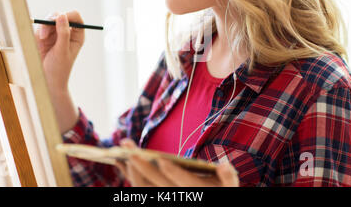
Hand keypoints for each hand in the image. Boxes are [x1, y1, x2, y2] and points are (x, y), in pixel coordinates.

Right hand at [34, 11, 84, 92]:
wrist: (46, 80)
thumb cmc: (58, 68)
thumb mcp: (62, 51)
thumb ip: (63, 33)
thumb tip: (62, 15)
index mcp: (77, 35)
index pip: (76, 17)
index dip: (68, 16)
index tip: (60, 20)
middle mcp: (67, 32)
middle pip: (61, 16)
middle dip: (52, 20)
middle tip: (46, 29)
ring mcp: (54, 33)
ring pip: (49, 20)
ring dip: (44, 27)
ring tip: (43, 39)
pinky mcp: (43, 36)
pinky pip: (40, 27)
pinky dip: (39, 31)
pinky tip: (40, 41)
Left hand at [115, 139, 238, 186]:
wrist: (206, 200)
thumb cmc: (219, 190)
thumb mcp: (228, 186)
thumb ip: (228, 176)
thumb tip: (224, 165)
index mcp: (195, 192)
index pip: (183, 183)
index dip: (173, 173)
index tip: (162, 161)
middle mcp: (178, 197)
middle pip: (156, 185)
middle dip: (143, 167)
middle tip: (130, 150)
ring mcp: (165, 197)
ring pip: (144, 189)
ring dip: (132, 172)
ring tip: (124, 151)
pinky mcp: (157, 195)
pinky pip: (140, 189)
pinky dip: (130, 176)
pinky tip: (121, 162)